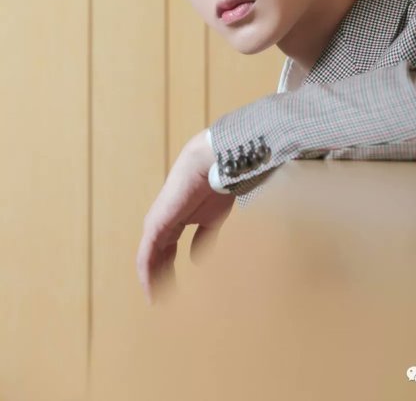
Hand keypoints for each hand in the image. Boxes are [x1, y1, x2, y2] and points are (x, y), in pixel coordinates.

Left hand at [136, 129, 234, 303]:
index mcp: (177, 220)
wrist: (212, 165)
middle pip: (156, 257)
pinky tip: (152, 290)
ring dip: (152, 281)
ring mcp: (156, 224)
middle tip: (163, 304)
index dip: (169, 272)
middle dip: (160, 279)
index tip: (173, 294)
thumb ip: (204, 239)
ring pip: (148, 260)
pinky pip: (146, 255)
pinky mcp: (155, 225)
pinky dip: (147, 274)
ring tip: (156, 303)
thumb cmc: (216, 186)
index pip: (168, 251)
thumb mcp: (212, 220)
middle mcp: (163, 222)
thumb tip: (197, 261)